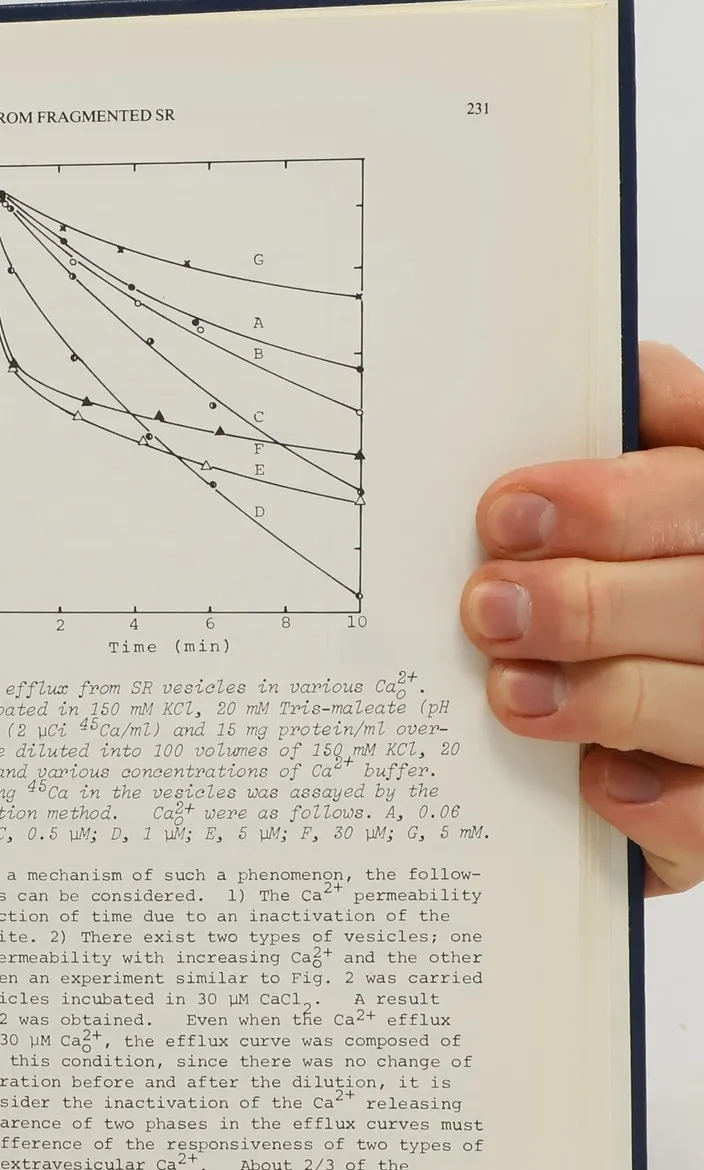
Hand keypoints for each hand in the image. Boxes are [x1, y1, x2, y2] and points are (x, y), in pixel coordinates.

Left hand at [461, 342, 703, 893]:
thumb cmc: (643, 591)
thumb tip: (627, 371)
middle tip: (487, 608)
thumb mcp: (645, 502)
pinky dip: (647, 798)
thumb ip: (649, 436)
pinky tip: (592, 781)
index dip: (611, 502)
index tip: (504, 513)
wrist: (665, 735)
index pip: (700, 492)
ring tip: (510, 691)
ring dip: (602, 696)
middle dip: (587, 602)